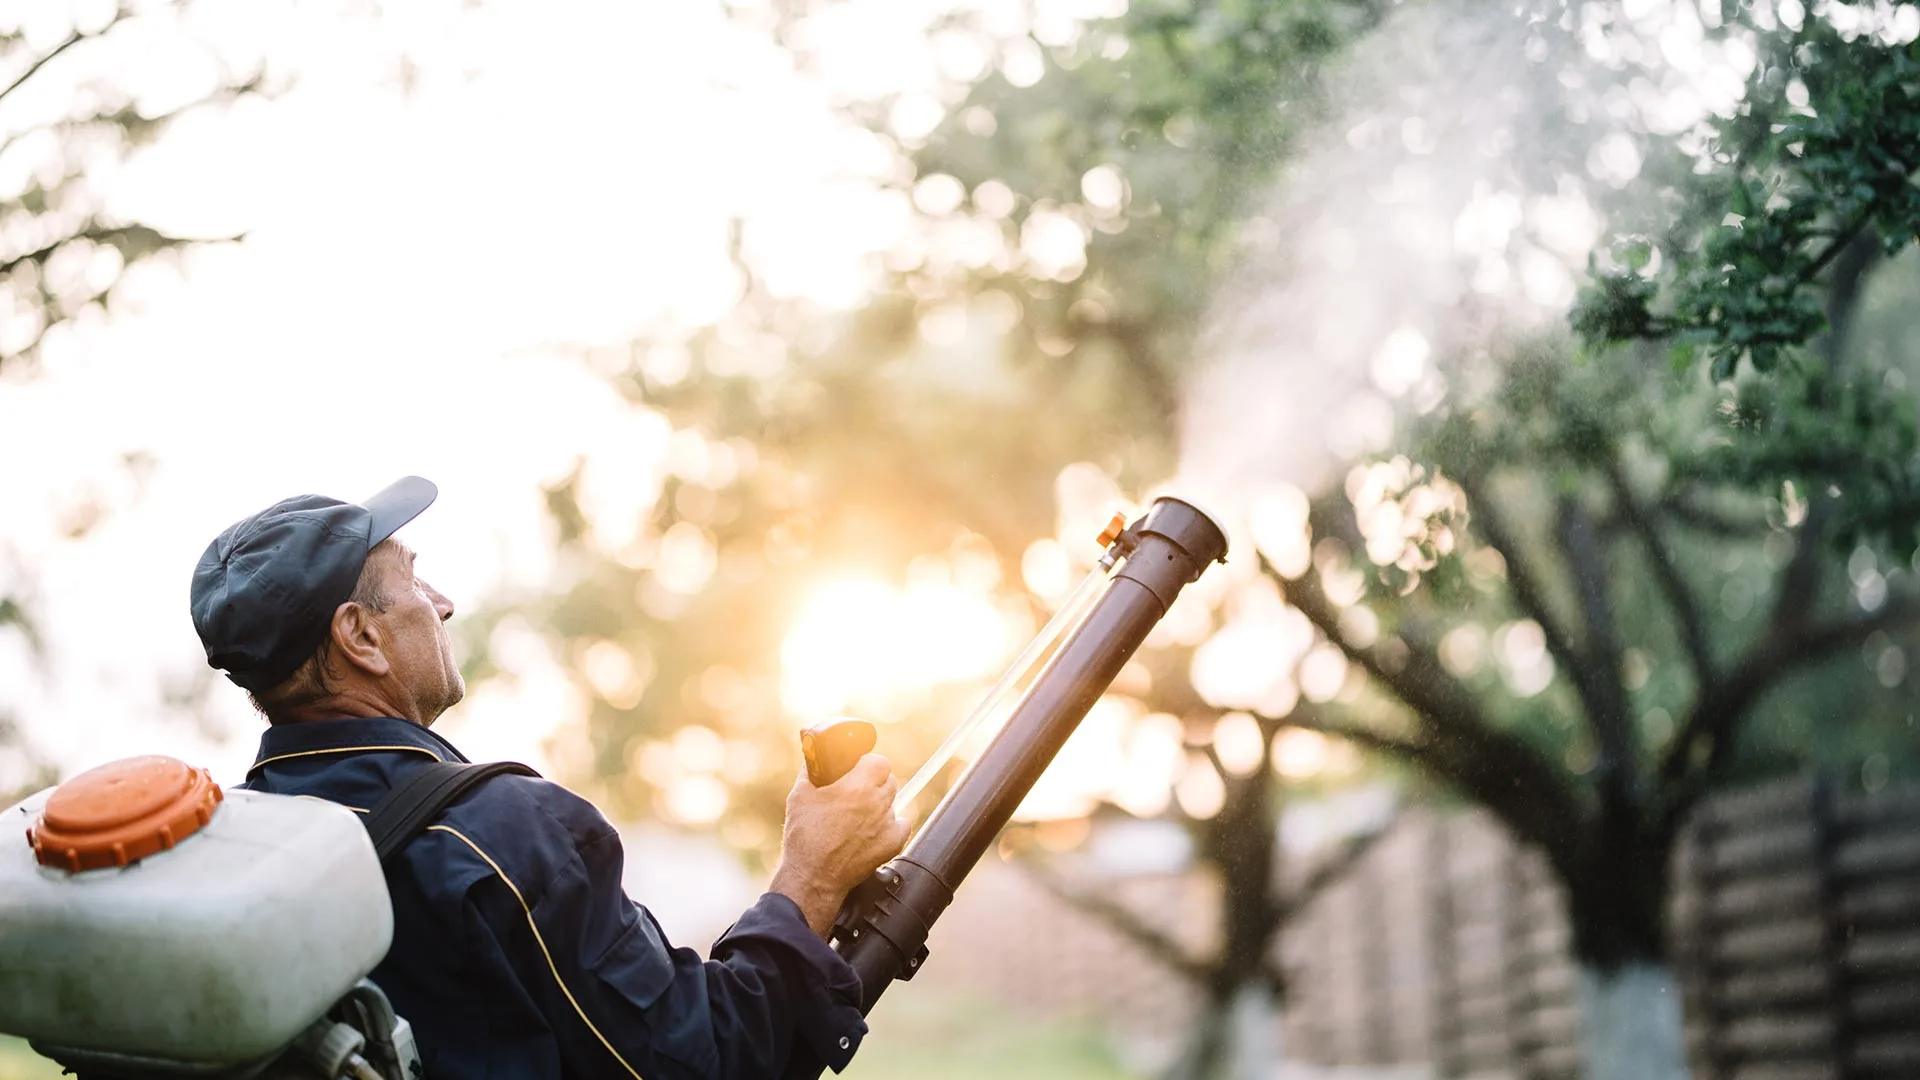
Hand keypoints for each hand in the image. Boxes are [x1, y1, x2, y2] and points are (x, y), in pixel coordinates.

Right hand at [769, 753, 909, 937]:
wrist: (812, 876)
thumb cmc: (804, 837)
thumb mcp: (799, 795)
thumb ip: (811, 771)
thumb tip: (815, 759)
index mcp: (858, 786)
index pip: (880, 761)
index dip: (868, 764)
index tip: (858, 769)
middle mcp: (877, 803)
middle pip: (888, 780)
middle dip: (874, 782)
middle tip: (857, 791)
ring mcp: (887, 824)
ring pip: (892, 802)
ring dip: (880, 804)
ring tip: (859, 816)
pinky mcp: (893, 844)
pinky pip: (903, 825)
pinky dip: (892, 826)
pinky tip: (874, 830)